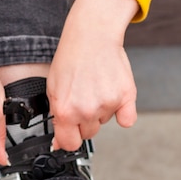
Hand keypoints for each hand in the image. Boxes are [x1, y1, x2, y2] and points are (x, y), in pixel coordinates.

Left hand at [47, 0, 137, 150]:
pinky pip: (127, 120)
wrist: (91, 36)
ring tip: (95, 88)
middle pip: (88, 134)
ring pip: (104, 122)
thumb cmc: (71, 59)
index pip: (69, 144)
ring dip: (100, 111)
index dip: (69, 138)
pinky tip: (113, 97)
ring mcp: (107, 105)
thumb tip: (60, 143)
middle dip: (84, 121)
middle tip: (83, 98)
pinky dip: (123, 113)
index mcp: (65, 111)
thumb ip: (57, 118)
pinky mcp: (125, 97)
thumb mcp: (53, 90)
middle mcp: (86, 111)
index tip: (71, 132)